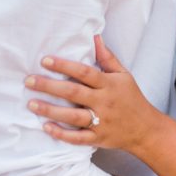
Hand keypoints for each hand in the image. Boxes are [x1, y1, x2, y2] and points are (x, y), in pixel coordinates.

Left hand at [25, 36, 159, 151]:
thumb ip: (107, 57)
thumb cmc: (132, 98)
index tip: (45, 60)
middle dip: (49, 86)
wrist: (146, 129)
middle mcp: (104, 102)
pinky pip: (77, 137)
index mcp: (109, 84)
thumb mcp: (123, 75)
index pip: (84, 72)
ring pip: (72, 116)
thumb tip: (95, 37)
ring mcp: (101, 122)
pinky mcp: (98, 139)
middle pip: (73, 92)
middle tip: (29, 81)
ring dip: (50, 110)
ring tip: (31, 103)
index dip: (64, 65)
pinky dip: (61, 133)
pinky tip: (46, 127)